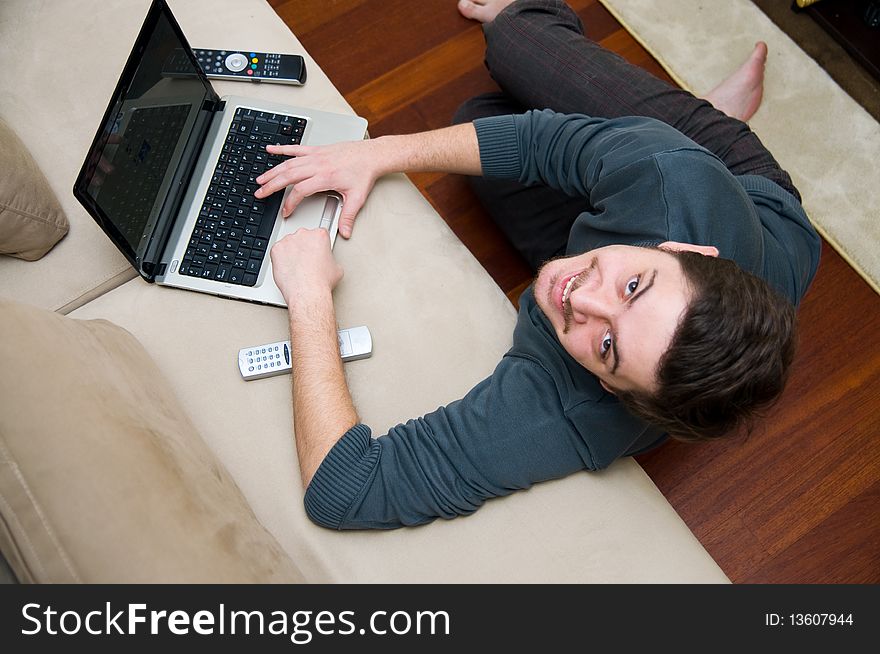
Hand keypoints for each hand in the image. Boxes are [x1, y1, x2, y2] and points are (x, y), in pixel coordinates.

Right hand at [255, 140, 380, 238]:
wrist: (372, 155)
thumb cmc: (364, 173)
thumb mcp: (357, 197)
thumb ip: (348, 216)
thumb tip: (344, 232)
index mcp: (325, 177)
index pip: (300, 191)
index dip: (290, 203)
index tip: (285, 212)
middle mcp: (318, 165)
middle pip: (288, 175)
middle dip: (272, 186)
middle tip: (259, 193)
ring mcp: (316, 156)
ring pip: (288, 163)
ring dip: (272, 171)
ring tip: (260, 179)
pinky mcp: (317, 150)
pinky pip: (296, 148)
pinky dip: (281, 149)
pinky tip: (270, 149)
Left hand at [270, 228, 342, 304]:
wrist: (307, 292)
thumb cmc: (321, 281)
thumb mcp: (337, 267)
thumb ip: (330, 259)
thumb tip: (328, 262)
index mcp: (319, 235)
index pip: (319, 234)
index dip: (318, 244)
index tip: (317, 251)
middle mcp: (303, 234)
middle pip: (303, 237)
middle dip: (304, 247)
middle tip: (307, 262)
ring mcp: (288, 241)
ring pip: (289, 244)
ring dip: (292, 252)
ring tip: (297, 267)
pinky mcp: (276, 249)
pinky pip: (277, 251)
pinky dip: (280, 259)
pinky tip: (288, 268)